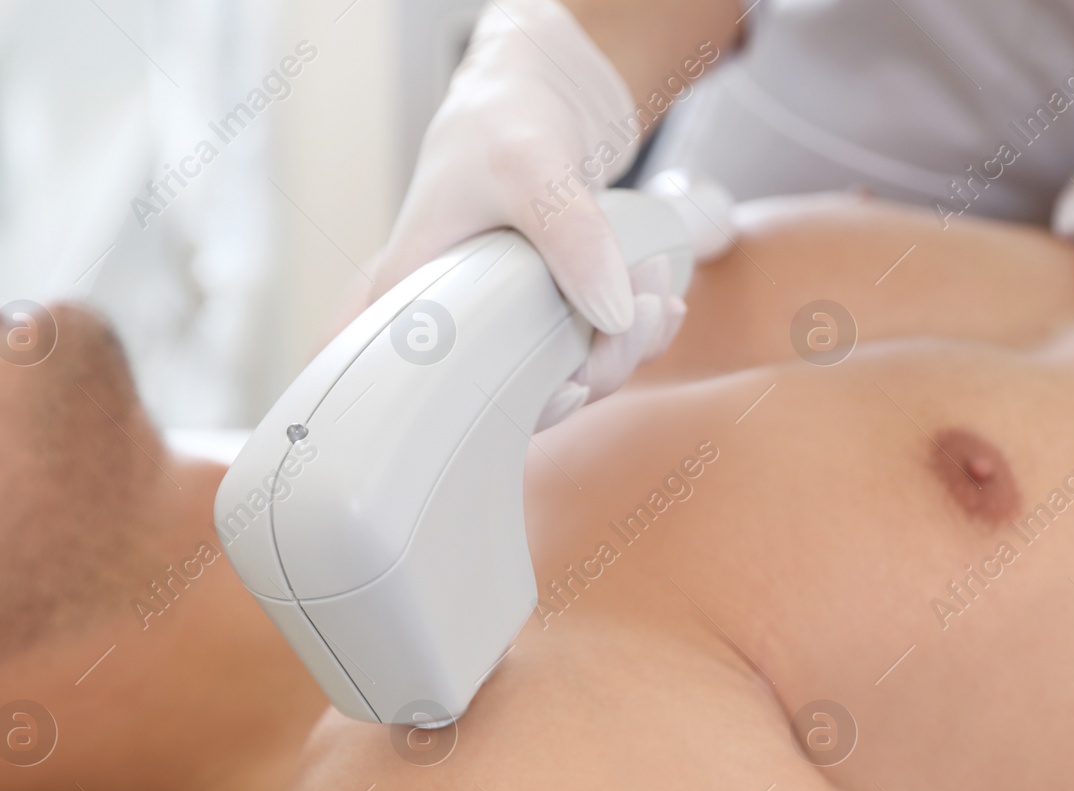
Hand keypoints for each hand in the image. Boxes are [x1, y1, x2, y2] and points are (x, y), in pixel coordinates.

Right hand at [365, 0, 682, 427]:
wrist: (538, 92)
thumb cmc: (503, 122)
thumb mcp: (528, 164)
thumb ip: (568, 233)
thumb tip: (614, 316)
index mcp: (410, 301)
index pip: (428, 398)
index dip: (495, 416)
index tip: (566, 390)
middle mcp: (454, 327)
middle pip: (519, 401)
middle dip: (595, 368)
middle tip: (641, 306)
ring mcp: (505, 326)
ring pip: (566, 381)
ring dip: (627, 346)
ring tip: (656, 278)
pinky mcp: (546, 318)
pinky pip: (594, 354)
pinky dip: (637, 335)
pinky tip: (663, 300)